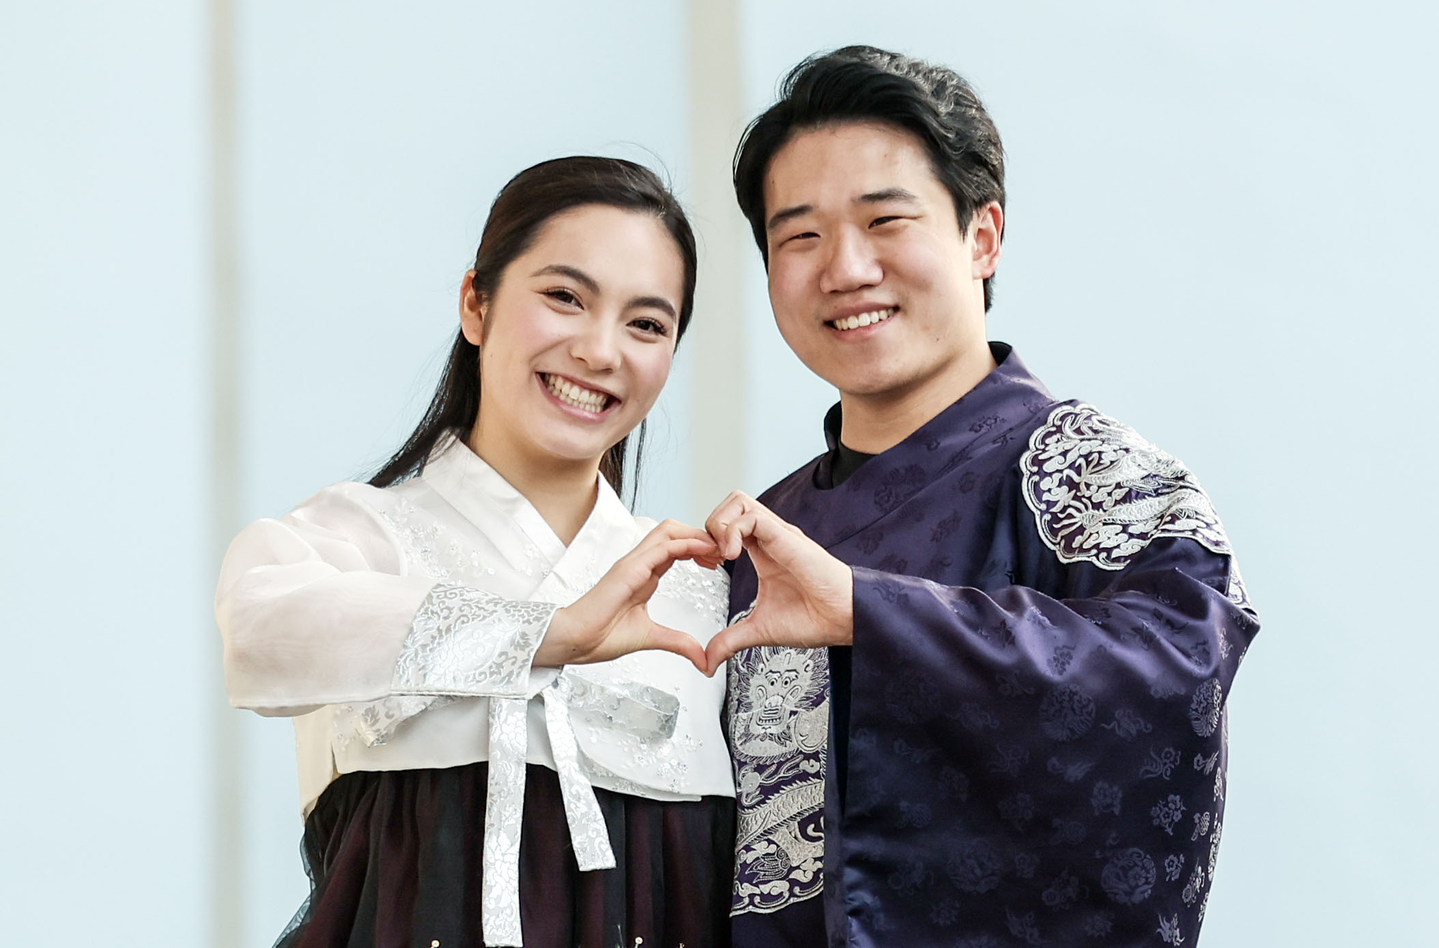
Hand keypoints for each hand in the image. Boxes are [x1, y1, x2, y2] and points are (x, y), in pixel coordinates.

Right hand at [536, 520, 720, 672]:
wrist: (576, 641)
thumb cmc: (600, 636)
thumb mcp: (652, 638)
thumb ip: (678, 643)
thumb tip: (702, 658)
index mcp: (644, 576)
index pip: (675, 549)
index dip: (699, 549)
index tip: (718, 561)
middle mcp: (639, 564)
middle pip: (674, 532)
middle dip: (701, 536)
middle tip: (723, 551)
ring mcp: (633, 563)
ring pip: (668, 531)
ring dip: (695, 535)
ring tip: (716, 548)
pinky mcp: (629, 569)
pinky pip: (660, 547)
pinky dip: (684, 544)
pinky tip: (701, 550)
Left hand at [703, 491, 852, 674]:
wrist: (844, 620)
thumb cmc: (815, 619)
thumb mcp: (760, 630)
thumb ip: (730, 640)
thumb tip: (709, 661)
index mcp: (764, 552)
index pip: (728, 525)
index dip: (710, 540)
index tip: (708, 566)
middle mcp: (770, 538)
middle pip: (731, 504)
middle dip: (711, 525)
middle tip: (712, 557)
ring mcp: (778, 535)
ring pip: (739, 501)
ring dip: (721, 525)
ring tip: (723, 555)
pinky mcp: (786, 537)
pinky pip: (752, 517)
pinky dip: (733, 532)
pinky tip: (733, 557)